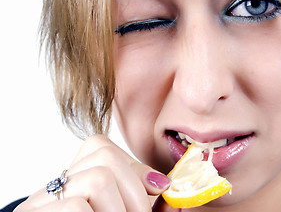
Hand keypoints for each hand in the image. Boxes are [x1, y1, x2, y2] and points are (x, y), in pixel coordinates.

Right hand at [15, 134, 171, 211]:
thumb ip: (146, 204)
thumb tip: (168, 187)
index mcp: (73, 181)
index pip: (103, 149)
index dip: (136, 172)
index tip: (154, 196)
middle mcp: (53, 188)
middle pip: (105, 160)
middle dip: (134, 194)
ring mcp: (38, 204)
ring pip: (98, 179)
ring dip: (120, 211)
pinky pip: (78, 205)